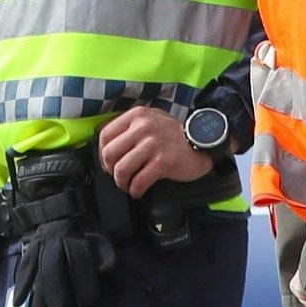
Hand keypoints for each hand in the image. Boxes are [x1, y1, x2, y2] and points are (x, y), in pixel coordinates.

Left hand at [98, 105, 214, 194]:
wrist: (202, 143)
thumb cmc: (174, 136)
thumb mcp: (150, 120)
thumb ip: (129, 127)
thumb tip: (105, 146)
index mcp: (137, 115)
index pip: (105, 135)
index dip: (102, 154)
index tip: (110, 163)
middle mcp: (143, 127)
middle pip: (109, 154)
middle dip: (110, 170)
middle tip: (119, 176)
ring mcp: (153, 144)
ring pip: (121, 170)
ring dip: (122, 183)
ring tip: (128, 185)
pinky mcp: (163, 162)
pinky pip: (138, 181)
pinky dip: (135, 190)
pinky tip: (138, 190)